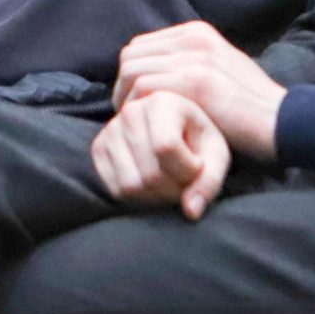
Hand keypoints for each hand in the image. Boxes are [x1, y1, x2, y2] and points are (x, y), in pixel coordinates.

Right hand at [91, 93, 231, 219]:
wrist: (175, 132)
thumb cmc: (199, 142)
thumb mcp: (216, 156)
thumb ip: (209, 182)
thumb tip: (191, 212)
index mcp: (162, 101)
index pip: (166, 148)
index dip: (187, 170)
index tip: (198, 166)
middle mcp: (131, 111)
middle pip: (150, 173)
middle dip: (174, 189)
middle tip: (184, 181)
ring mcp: (110, 130)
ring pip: (131, 186)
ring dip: (156, 196)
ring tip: (169, 181)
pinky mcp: (99, 149)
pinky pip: (116, 190)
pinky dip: (137, 197)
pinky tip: (151, 183)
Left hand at [112, 21, 285, 161]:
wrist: (284, 121)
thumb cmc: (252, 107)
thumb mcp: (221, 70)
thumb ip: (189, 64)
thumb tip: (155, 73)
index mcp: (197, 33)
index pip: (140, 45)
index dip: (132, 75)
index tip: (136, 102)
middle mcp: (192, 38)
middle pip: (130, 55)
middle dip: (124, 86)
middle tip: (132, 116)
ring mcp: (193, 58)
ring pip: (131, 71)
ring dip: (127, 100)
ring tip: (137, 124)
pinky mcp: (194, 82)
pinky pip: (143, 89)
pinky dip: (138, 110)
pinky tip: (148, 128)